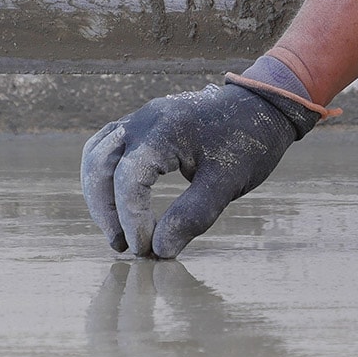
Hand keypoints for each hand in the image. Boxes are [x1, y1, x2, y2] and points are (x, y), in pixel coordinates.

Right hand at [81, 57, 337, 257]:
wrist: (260, 106)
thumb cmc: (248, 141)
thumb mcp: (228, 182)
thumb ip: (193, 214)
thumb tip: (160, 250)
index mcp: (165, 130)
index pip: (129, 179)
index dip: (131, 218)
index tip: (145, 248)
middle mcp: (143, 121)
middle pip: (100, 166)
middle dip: (106, 211)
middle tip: (123, 247)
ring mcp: (139, 120)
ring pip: (97, 156)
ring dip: (100, 196)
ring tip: (117, 233)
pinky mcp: (141, 127)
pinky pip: (106, 150)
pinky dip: (106, 180)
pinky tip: (120, 206)